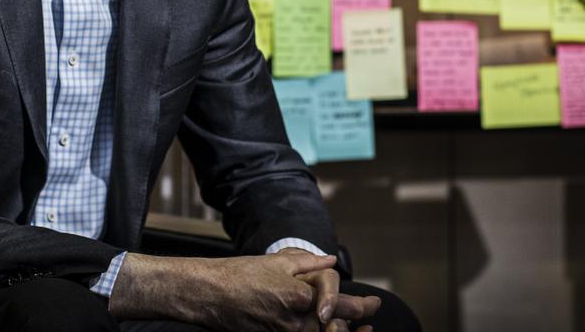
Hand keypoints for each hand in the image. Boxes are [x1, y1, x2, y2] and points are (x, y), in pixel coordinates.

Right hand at [110, 251, 376, 331]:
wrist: (209, 295)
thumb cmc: (239, 274)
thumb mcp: (275, 261)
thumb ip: (307, 263)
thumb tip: (332, 261)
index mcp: (299, 296)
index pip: (342, 304)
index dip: (364, 306)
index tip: (375, 304)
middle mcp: (296, 321)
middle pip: (338, 326)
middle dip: (359, 321)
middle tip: (372, 315)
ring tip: (360, 330)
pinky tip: (327, 330)